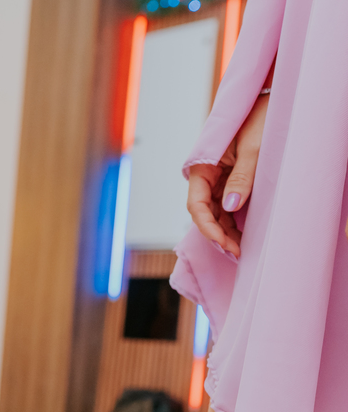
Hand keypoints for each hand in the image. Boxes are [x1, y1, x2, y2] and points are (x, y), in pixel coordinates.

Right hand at [186, 93, 268, 257]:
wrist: (274, 101)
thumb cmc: (262, 119)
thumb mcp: (254, 150)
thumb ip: (241, 178)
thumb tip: (229, 207)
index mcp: (203, 166)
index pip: (196, 204)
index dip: (207, 227)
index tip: (223, 242)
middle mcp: (207, 175)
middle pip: (204, 212)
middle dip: (217, 234)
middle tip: (236, 252)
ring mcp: (218, 179)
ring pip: (215, 212)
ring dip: (225, 231)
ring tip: (240, 248)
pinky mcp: (231, 180)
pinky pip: (226, 205)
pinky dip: (232, 221)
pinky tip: (241, 234)